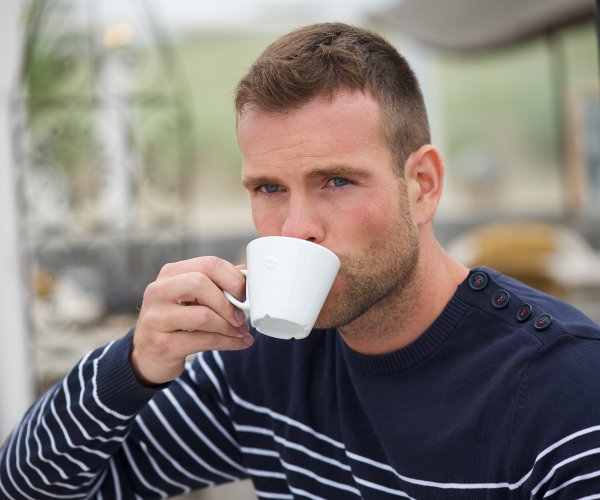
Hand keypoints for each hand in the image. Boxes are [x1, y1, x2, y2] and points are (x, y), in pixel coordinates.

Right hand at [131, 256, 252, 385]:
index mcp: (170, 274)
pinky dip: (229, 342)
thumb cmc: (174, 321)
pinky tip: (240, 343)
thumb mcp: (190, 297)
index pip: (208, 264)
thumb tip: (246, 272)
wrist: (146, 355)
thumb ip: (216, 283)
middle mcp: (158, 291)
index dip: (234, 278)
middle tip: (241, 315)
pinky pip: (204, 341)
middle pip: (200, 283)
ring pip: (203, 316)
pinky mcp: (163, 344)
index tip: (246, 294)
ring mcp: (157, 318)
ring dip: (230, 326)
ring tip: (242, 331)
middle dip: (228, 301)